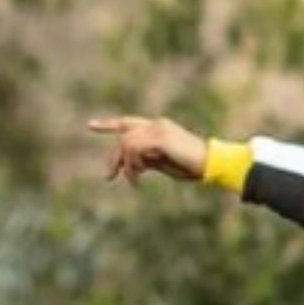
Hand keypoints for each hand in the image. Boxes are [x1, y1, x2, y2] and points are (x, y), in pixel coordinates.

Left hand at [87, 114, 207, 184]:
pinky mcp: (160, 137)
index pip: (128, 123)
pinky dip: (132, 164)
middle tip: (109, 177)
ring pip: (126, 143)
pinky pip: (134, 149)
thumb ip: (148, 159)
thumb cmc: (194, 167)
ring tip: (134, 181)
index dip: (108, 124)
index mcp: (158, 127)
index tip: (90, 126)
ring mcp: (157, 129)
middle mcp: (156, 124)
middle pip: (123, 136)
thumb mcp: (165, 164)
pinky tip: (138, 177)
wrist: (212, 164)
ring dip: (126, 165)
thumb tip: (133, 165)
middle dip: (114, 158)